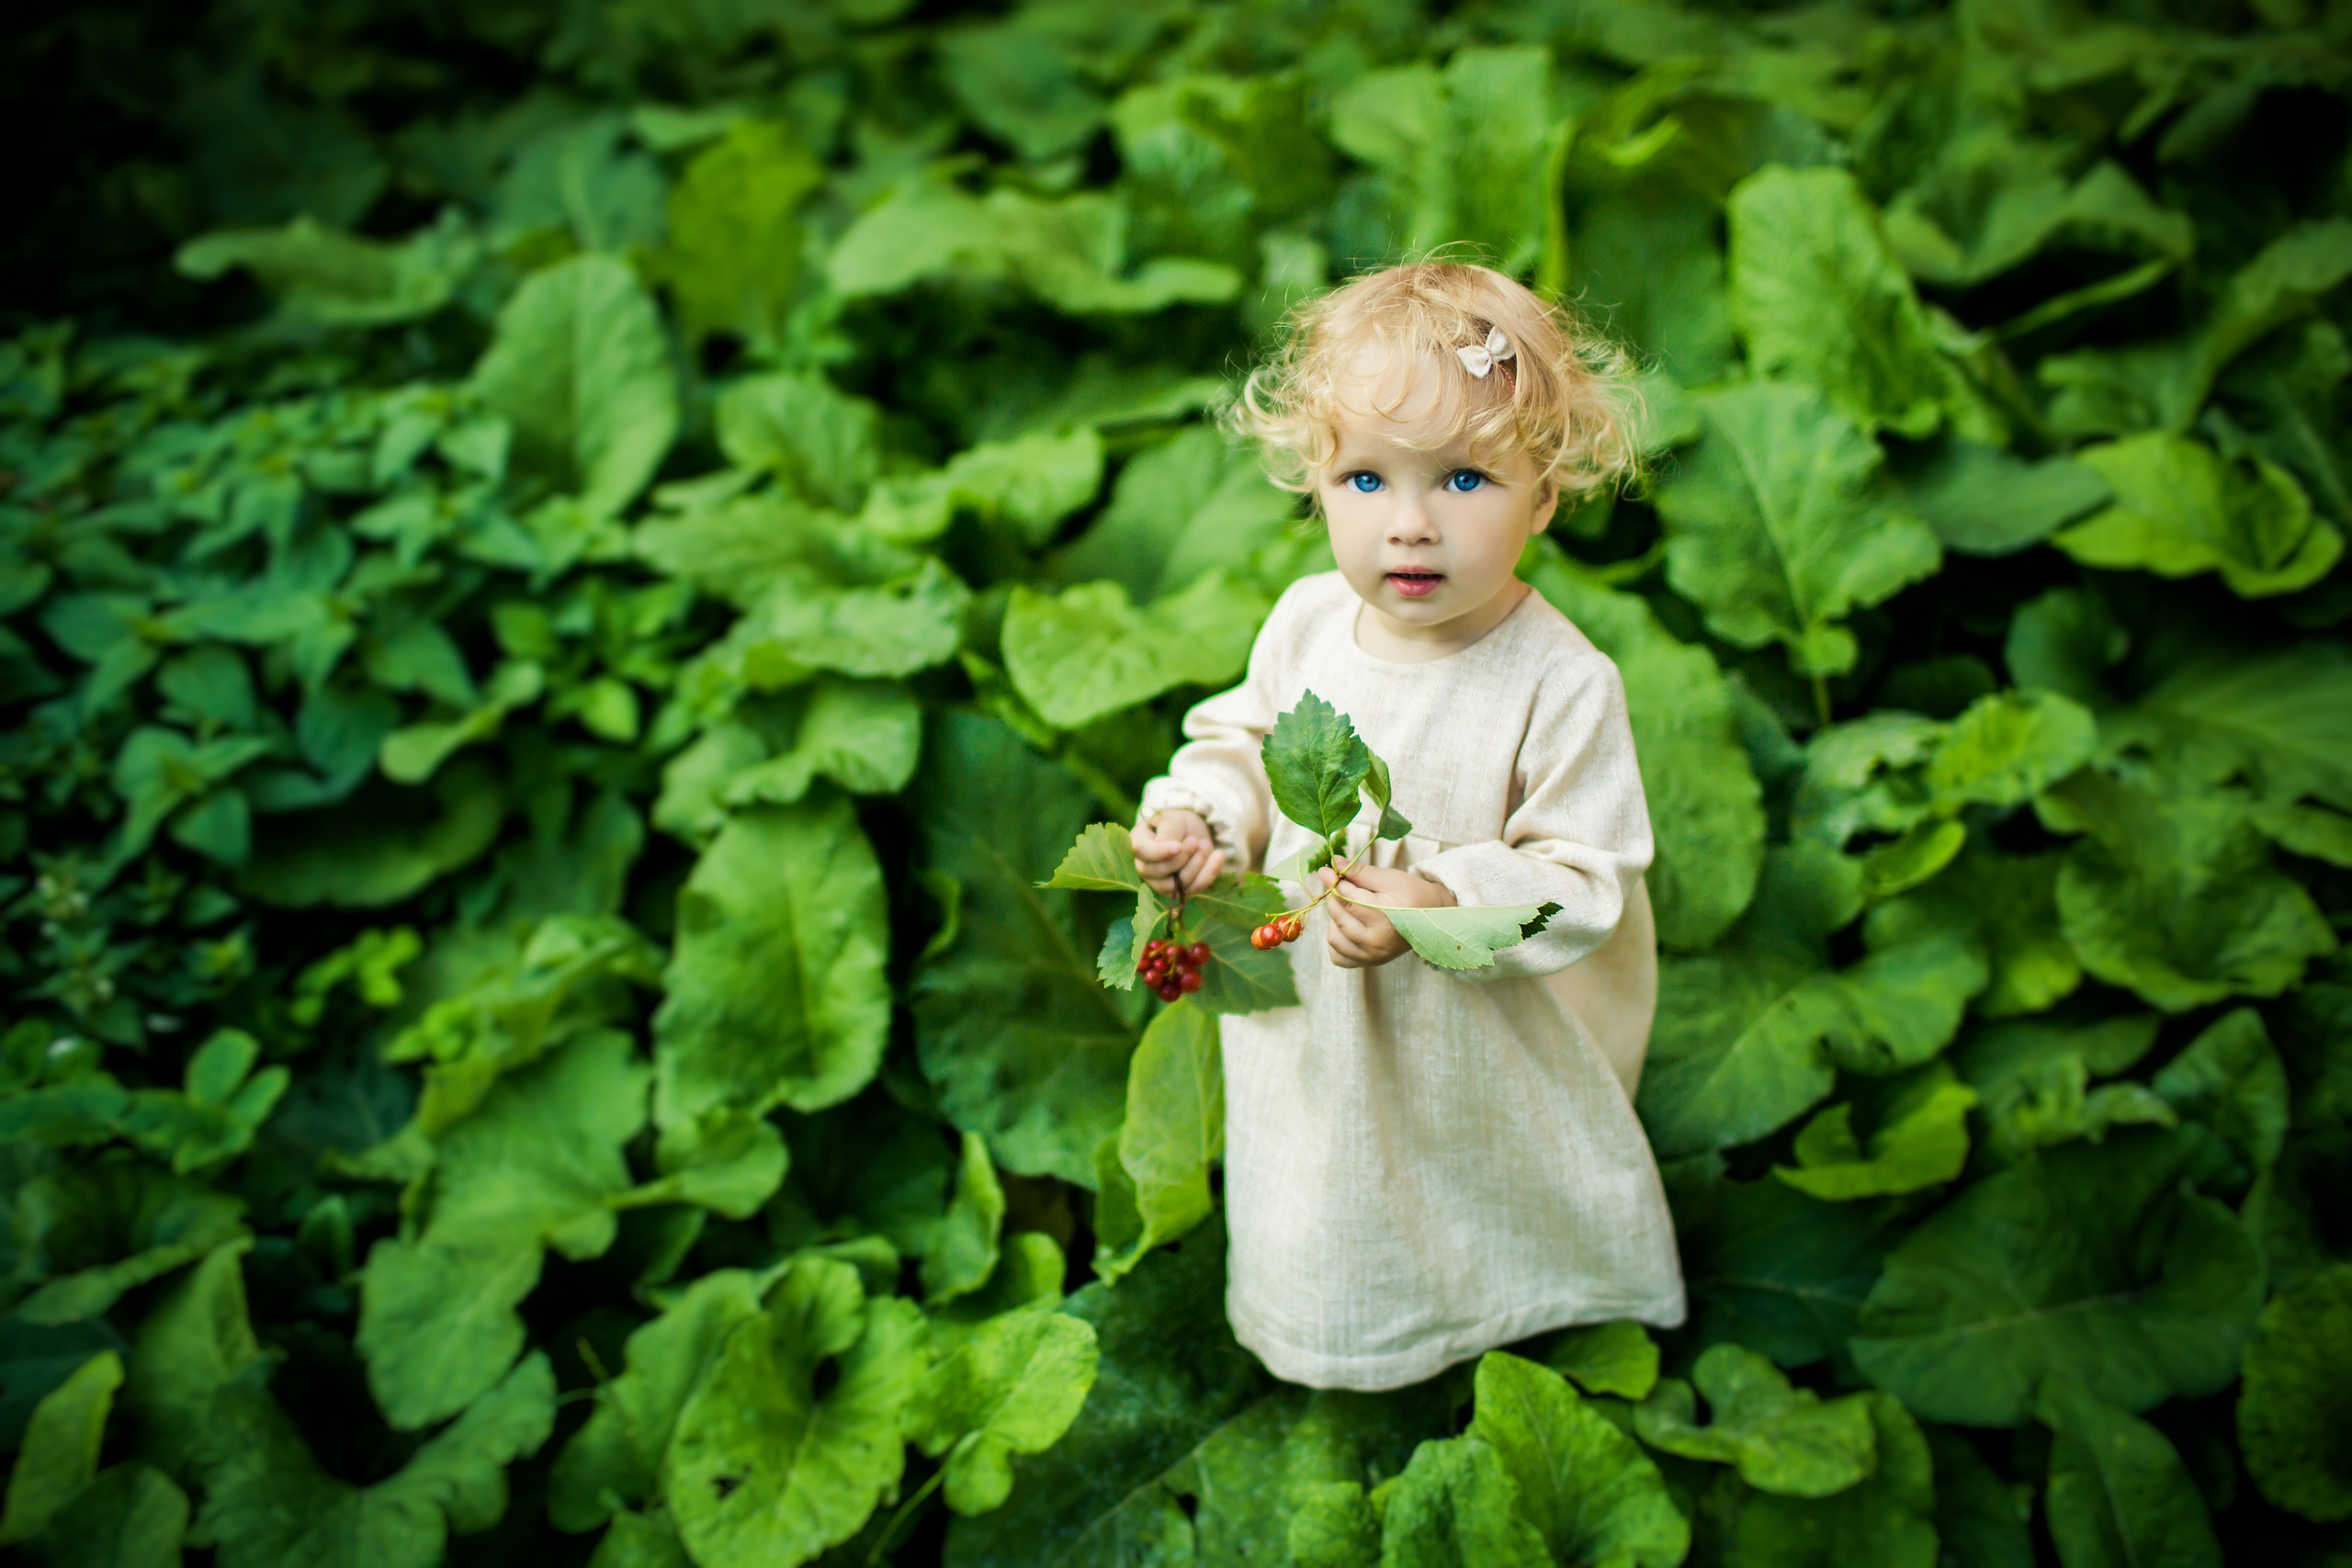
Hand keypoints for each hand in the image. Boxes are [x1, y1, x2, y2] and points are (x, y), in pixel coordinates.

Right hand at [1133, 810, 1224, 896]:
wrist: (1194, 833)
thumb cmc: (1178, 823)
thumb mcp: (1174, 818)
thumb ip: (1168, 829)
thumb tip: (1163, 842)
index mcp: (1138, 843)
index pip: (1142, 851)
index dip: (1159, 852)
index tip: (1179, 846)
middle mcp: (1144, 867)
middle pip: (1157, 872)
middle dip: (1181, 858)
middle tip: (1195, 840)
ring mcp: (1160, 882)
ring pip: (1176, 884)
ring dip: (1196, 864)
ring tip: (1205, 844)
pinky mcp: (1179, 891)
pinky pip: (1194, 888)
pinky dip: (1209, 873)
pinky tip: (1218, 856)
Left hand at [1318, 862, 1455, 967]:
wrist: (1433, 919)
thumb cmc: (1413, 894)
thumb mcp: (1389, 878)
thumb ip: (1359, 872)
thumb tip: (1333, 863)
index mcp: (1384, 918)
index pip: (1347, 899)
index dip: (1335, 882)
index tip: (1327, 871)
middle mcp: (1377, 942)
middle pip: (1338, 918)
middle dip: (1336, 898)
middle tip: (1343, 887)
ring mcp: (1372, 956)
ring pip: (1334, 938)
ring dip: (1335, 920)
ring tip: (1349, 908)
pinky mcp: (1369, 963)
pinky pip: (1338, 956)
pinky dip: (1337, 941)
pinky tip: (1348, 927)